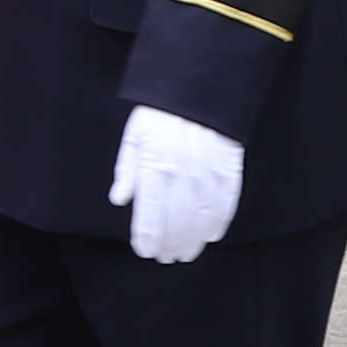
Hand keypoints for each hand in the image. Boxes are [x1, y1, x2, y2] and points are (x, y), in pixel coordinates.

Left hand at [110, 106, 244, 265]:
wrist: (199, 88)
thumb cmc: (161, 113)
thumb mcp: (135, 136)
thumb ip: (127, 170)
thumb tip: (119, 200)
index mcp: (155, 168)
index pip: (149, 216)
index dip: (146, 239)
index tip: (144, 251)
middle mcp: (181, 176)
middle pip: (176, 224)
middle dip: (169, 245)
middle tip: (166, 258)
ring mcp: (207, 175)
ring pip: (201, 220)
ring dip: (193, 241)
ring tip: (185, 253)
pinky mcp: (227, 170)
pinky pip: (225, 204)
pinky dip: (218, 224)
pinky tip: (211, 236)